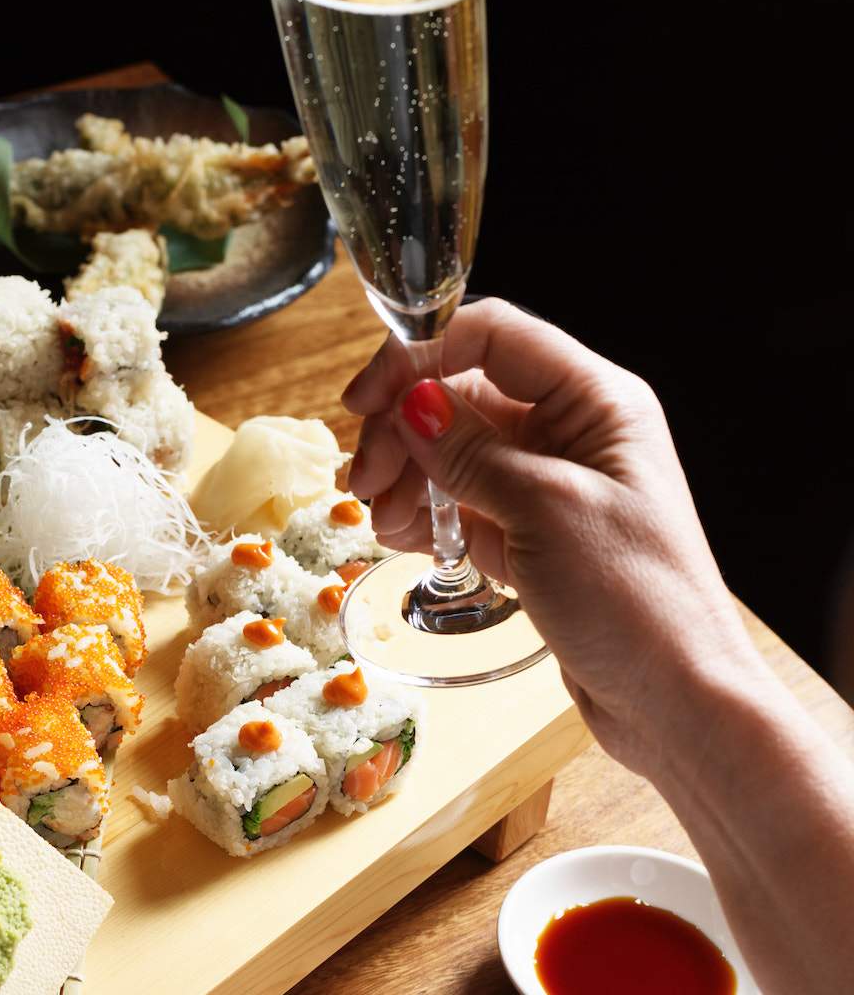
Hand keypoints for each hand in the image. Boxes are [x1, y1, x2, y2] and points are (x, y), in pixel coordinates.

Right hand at [340, 299, 768, 772]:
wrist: (674, 701)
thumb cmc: (639, 602)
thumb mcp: (545, 512)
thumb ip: (470, 452)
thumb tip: (411, 403)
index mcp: (596, 402)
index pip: (492, 337)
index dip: (418, 356)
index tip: (364, 403)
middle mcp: (570, 429)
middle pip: (459, 392)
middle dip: (401, 430)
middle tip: (365, 483)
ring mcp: (545, 479)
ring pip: (448, 446)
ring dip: (403, 476)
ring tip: (385, 521)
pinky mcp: (526, 527)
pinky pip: (455, 497)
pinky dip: (421, 512)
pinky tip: (404, 539)